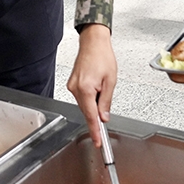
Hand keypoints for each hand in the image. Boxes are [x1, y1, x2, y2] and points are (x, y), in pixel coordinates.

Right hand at [67, 25, 117, 146]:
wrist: (93, 42)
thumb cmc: (102, 56)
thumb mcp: (111, 81)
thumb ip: (106, 102)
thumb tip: (104, 117)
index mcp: (85, 89)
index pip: (90, 116)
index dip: (95, 130)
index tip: (97, 142)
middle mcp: (75, 89)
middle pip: (87, 110)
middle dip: (97, 113)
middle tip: (105, 106)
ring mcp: (72, 86)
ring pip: (84, 104)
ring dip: (94, 103)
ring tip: (102, 86)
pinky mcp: (72, 83)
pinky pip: (81, 97)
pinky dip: (89, 97)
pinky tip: (96, 87)